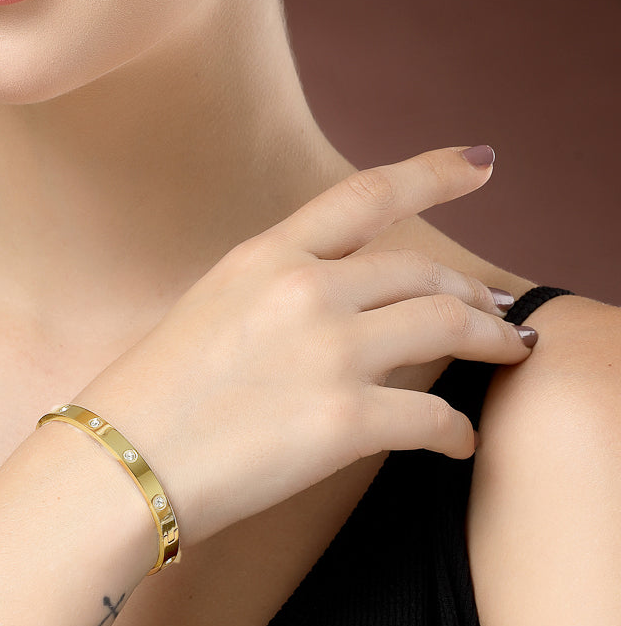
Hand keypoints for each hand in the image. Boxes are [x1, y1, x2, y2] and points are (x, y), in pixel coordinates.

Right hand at [74, 146, 533, 548]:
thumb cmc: (155, 395)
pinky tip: (457, 441)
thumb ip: (279, 288)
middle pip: (423, 270)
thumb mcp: (212, 305)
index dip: (433, 171)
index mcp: (266, 255)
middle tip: (495, 314)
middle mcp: (303, 289)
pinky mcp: (344, 421)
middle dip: (473, 293)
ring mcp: (327, 351)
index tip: (480, 161)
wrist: (120, 464)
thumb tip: (342, 299)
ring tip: (504, 355)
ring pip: (447, 325)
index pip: (366, 194)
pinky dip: (457, 431)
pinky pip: (433, 416)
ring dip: (489, 342)